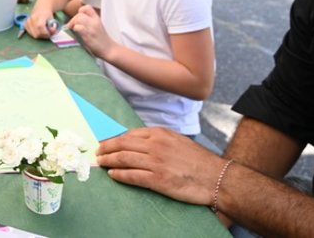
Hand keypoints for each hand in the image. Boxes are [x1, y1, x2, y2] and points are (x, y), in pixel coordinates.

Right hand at [24, 7, 51, 38]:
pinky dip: (34, 33)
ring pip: (33, 34)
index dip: (46, 33)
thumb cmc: (48, 14)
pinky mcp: (25, 24)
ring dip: (39, 35)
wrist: (42, 7)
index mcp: (39, 17)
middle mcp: (32, 19)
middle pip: (36, 33)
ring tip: (43, 32)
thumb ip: (53, 27)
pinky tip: (38, 30)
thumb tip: (52, 32)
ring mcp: (27, 21)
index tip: (50, 33)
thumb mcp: (53, 20)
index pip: (40, 27)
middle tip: (47, 34)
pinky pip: (29, 32)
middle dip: (43, 36)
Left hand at [67, 5, 113, 57]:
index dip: (80, 11)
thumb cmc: (102, 39)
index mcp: (97, 18)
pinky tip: (76, 33)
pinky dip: (75, 29)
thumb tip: (76, 20)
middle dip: (73, 19)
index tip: (78, 18)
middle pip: (80, 14)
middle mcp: (95, 22)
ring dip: (73, 24)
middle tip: (71, 26)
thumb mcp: (98, 26)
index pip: (87, 8)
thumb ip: (90, 21)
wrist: (109, 49)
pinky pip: (79, 28)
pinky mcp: (89, 35)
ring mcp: (92, 28)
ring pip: (78, 19)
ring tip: (73, 29)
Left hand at [95, 127, 226, 206]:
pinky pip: (132, 176)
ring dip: (108, 161)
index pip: (129, 134)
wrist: (216, 177)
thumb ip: (158, 139)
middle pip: (122, 145)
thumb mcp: (177, 140)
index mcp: (159, 134)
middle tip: (97, 152)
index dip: (114, 139)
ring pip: (123, 159)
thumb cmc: (198, 160)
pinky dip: (120, 175)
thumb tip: (137, 142)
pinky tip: (113, 175)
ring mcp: (156, 162)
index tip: (105, 142)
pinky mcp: (158, 179)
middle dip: (106, 148)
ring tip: (100, 163)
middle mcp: (155, 145)